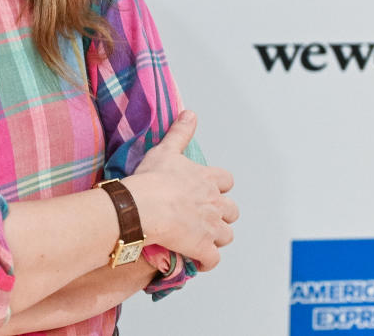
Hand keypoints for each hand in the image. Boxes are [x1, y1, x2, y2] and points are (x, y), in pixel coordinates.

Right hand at [123, 111, 237, 270]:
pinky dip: (207, 261)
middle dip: (222, 215)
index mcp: (207, 179)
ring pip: (227, 236)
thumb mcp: (165, 150)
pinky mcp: (202, 247)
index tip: (206, 191)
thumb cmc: (151, 178)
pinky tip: (197, 260)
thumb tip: (190, 113)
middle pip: (232, 211)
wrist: (141, 207)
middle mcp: (214, 203)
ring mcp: (210, 227)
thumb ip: (180, 132)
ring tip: (201, 238)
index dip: (218, 187)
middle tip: (204, 217)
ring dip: (216, 238)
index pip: (227, 182)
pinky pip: (213, 259)